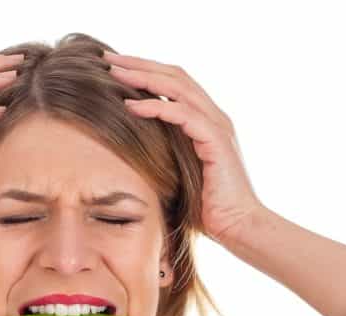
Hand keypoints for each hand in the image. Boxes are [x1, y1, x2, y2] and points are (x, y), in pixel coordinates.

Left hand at [102, 50, 264, 244]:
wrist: (238, 227)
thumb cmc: (207, 208)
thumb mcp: (177, 173)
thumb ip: (162, 154)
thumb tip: (127, 152)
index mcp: (206, 120)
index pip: (175, 82)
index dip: (145, 70)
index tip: (114, 67)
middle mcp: (214, 116)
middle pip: (175, 75)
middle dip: (140, 64)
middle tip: (108, 58)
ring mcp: (217, 126)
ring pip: (178, 87)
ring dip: (143, 78)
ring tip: (114, 73)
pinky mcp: (216, 141)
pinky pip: (183, 114)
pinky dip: (156, 108)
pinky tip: (132, 107)